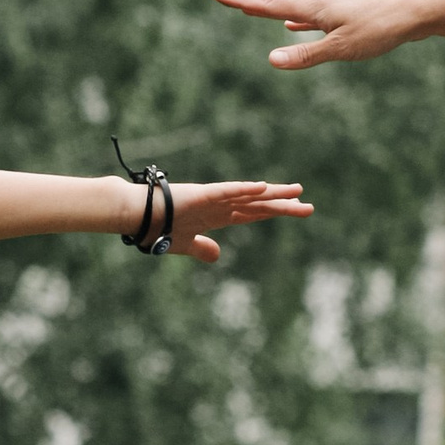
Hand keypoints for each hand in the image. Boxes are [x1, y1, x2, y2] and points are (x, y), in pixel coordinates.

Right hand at [131, 176, 313, 261]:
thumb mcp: (185, 245)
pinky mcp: (202, 194)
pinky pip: (227, 191)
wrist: (136, 217)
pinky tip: (263, 187)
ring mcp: (213, 198)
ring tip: (296, 192)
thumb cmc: (157, 228)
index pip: (254, 214)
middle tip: (308, 207)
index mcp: (218, 217)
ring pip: (249, 196)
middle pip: (258, 205)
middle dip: (283, 206)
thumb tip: (218, 256)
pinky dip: (244, 189)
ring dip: (272, 194)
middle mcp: (221, 205)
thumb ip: (203, 249)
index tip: (297, 210)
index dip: (275, 212)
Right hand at [212, 0, 424, 67]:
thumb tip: (270, 60)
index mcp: (315, 7)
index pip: (270, 4)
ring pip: (296, 5)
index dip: (243, 2)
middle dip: (251, 2)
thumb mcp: (341, 49)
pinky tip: (295, 23)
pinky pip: (313, 12)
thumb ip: (306, 55)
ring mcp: (335, 1)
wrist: (417, 11)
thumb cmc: (380, 30)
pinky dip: (298, 17)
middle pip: (278, 0)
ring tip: (254, 9)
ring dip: (272, 8)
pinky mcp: (348, 7)